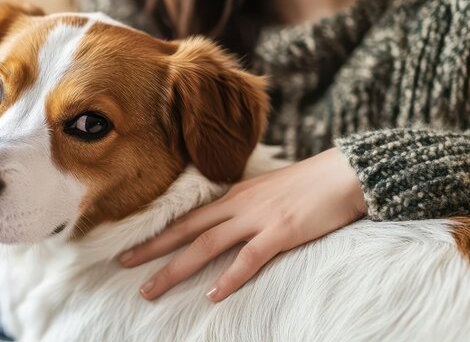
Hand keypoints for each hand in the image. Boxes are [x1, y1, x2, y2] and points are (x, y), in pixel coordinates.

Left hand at [120, 148, 365, 301]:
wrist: (347, 173)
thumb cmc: (311, 186)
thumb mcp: (270, 192)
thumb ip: (247, 207)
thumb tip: (229, 225)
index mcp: (235, 196)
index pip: (187, 218)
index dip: (158, 233)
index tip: (131, 247)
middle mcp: (239, 206)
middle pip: (186, 230)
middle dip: (152, 250)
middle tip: (123, 265)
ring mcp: (258, 218)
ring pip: (206, 246)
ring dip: (175, 269)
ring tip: (152, 290)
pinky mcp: (281, 232)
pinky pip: (249, 259)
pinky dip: (229, 278)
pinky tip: (212, 295)